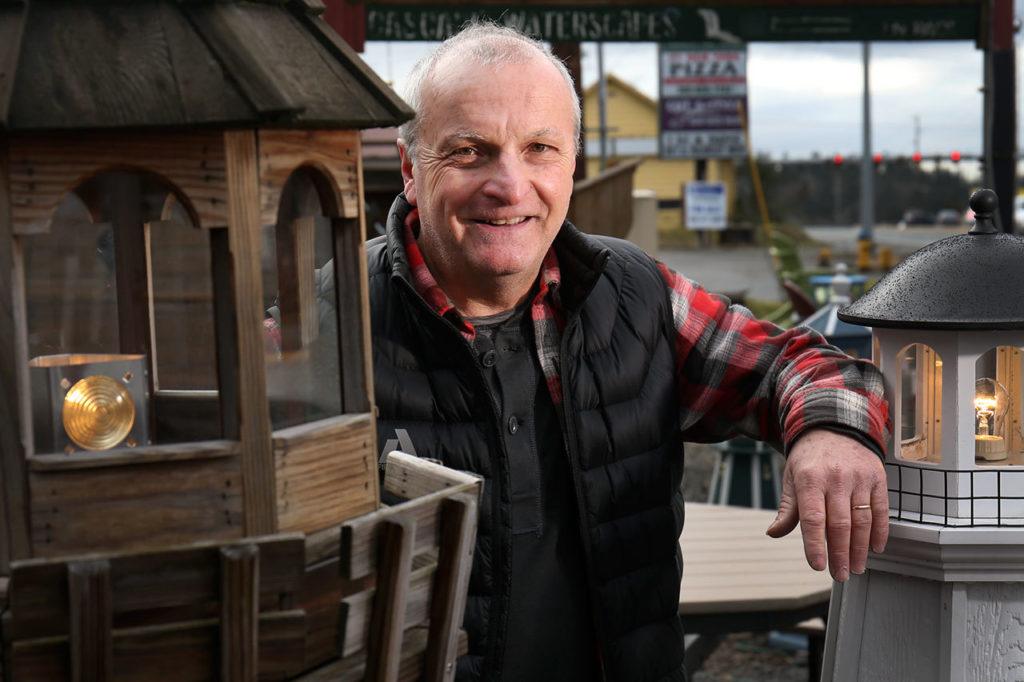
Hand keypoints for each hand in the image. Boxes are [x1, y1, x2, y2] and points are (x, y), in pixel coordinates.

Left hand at [765, 429, 887, 581]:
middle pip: (839, 524)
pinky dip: (880, 532)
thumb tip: (774, 533)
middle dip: (840, 554)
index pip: (812, 518)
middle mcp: (835, 478)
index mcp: (809, 479)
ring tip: (856, 567)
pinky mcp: (877, 478)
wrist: (834, 425)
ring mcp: (859, 478)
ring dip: (860, 549)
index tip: (817, 565)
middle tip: (840, 574)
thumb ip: (787, 508)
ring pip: (861, 521)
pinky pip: (880, 510)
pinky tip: (875, 548)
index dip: (815, 544)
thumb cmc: (809, 457)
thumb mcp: (791, 477)